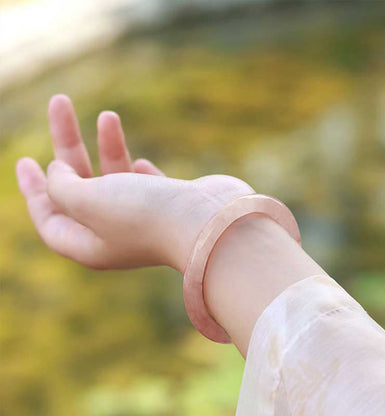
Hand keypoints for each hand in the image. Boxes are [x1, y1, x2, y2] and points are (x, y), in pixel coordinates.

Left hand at [16, 95, 253, 271]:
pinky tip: (141, 164)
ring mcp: (144, 218)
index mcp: (89, 244)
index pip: (50, 218)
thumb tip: (58, 170)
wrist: (207, 220)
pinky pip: (145, 185)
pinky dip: (138, 171)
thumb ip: (62, 185)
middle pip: (79, 188)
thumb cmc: (144, 215)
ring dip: (108, 145)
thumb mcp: (87, 200)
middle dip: (67, 146)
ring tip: (106, 116)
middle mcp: (114, 234)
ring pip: (114, 178)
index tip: (24, 160)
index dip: (33, 190)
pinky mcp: (170, 204)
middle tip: (61, 103)